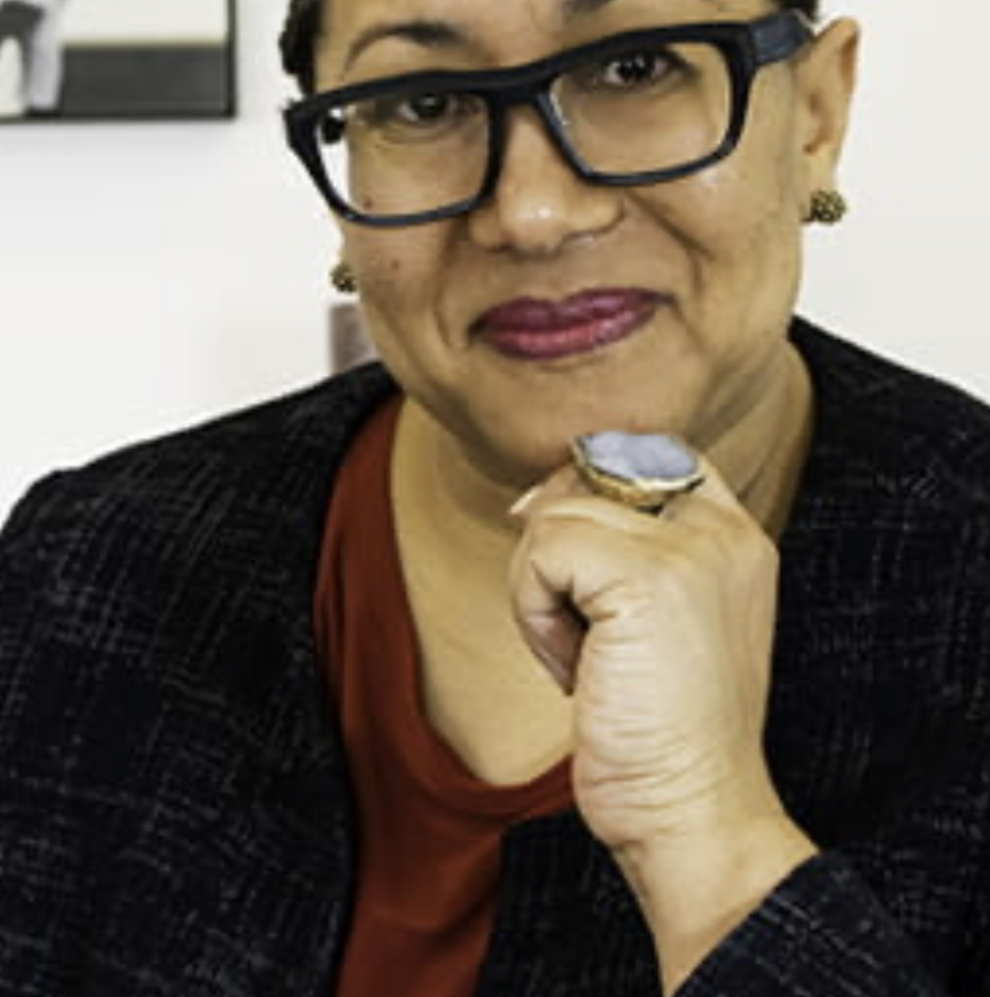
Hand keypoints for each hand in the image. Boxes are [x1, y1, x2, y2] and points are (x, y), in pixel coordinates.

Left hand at [508, 451, 814, 988]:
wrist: (694, 815)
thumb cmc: (662, 729)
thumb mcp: (655, 618)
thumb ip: (621, 546)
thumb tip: (531, 499)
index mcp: (736, 536)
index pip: (650, 451)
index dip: (591, 491)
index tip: (575, 565)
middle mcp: (721, 531)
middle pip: (589, 476)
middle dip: (556, 550)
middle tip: (582, 632)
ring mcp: (689, 550)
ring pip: (555, 515)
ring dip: (540, 592)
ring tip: (584, 658)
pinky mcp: (646, 578)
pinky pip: (541, 552)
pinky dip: (533, 615)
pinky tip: (574, 673)